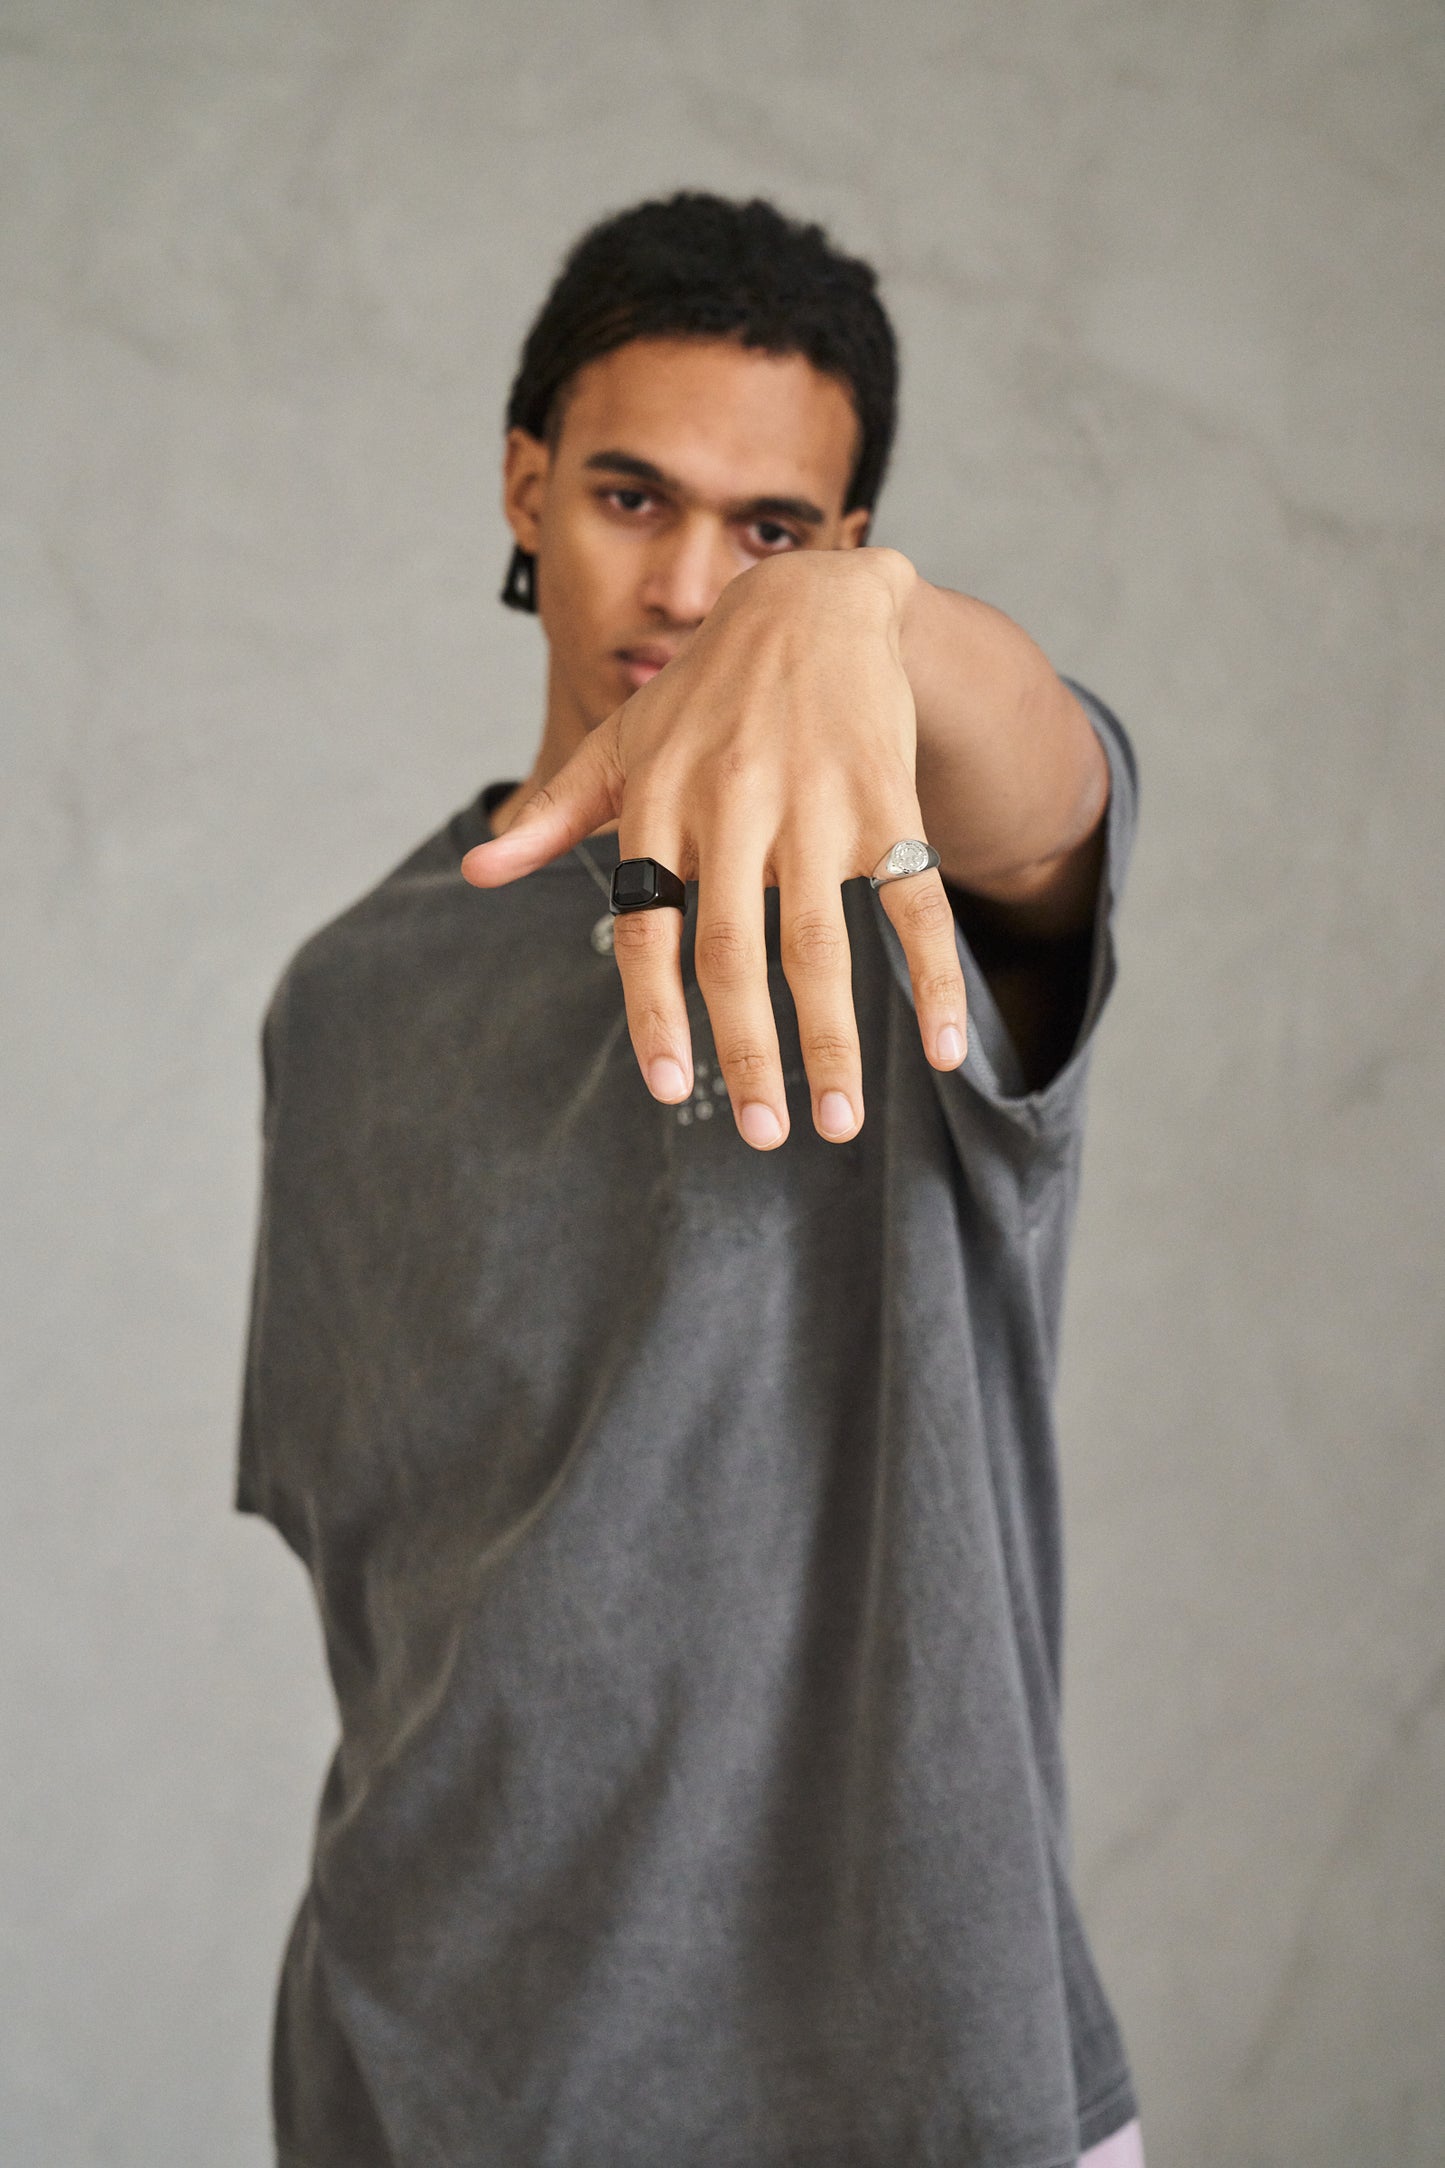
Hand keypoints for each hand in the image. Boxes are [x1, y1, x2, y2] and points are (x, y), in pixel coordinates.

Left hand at [460, 548, 967, 1149]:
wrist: (815, 602)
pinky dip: (931, 981)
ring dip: (834, 1042)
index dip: (656, 1014)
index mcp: (662, 805)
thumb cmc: (704, 692)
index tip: (671, 1089)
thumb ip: (556, 815)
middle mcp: (734, 808)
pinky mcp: (888, 800)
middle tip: (767, 1137)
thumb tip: (475, 872)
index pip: (648, 928)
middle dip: (750, 1053)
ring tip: (839, 1122)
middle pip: (735, 953)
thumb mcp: (620, 741)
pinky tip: (944, 1051)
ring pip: (824, 945)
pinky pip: (916, 904)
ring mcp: (816, 806)